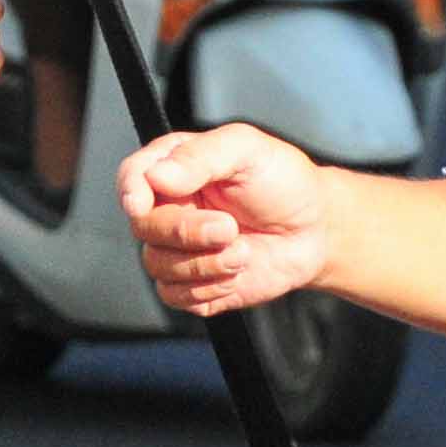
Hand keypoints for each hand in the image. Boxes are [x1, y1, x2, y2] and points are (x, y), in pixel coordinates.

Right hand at [120, 124, 331, 315]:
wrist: (315, 230)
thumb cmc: (283, 182)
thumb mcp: (248, 150)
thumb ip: (201, 156)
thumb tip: (157, 176)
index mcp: (175, 168)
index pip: (132, 176)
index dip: (130, 191)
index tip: (141, 203)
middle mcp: (169, 208)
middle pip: (144, 227)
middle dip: (186, 232)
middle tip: (229, 228)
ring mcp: (178, 248)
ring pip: (158, 265)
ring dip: (204, 264)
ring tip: (244, 251)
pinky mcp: (192, 284)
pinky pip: (176, 296)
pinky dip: (209, 288)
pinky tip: (238, 270)